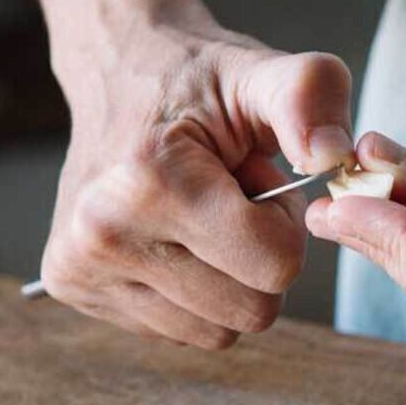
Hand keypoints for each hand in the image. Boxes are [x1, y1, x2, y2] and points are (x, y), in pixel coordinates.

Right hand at [40, 21, 353, 348]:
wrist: (114, 72)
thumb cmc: (195, 79)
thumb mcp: (261, 72)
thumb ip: (310, 100)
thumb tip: (335, 157)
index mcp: (148, 184)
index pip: (276, 266)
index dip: (284, 222)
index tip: (255, 179)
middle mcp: (101, 236)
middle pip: (251, 310)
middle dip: (259, 258)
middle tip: (229, 199)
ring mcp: (81, 269)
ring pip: (216, 333)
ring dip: (226, 279)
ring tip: (199, 216)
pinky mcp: (70, 287)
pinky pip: (176, 331)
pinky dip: (190, 293)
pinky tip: (169, 237)